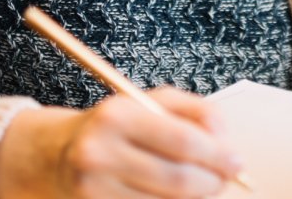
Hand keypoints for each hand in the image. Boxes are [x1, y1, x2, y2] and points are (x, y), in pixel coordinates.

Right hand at [0, 85, 244, 197]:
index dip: (218, 156)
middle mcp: (99, 153)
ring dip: (195, 198)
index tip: (237, 162)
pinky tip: (174, 196)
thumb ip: (196, 112)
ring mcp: (94, 189)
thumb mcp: (151, 102)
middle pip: (178, 179)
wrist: (54, 155)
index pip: (183, 141)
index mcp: (117, 116)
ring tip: (201, 186)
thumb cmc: (115, 126)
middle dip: (212, 182)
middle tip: (226, 179)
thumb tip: (225, 140)